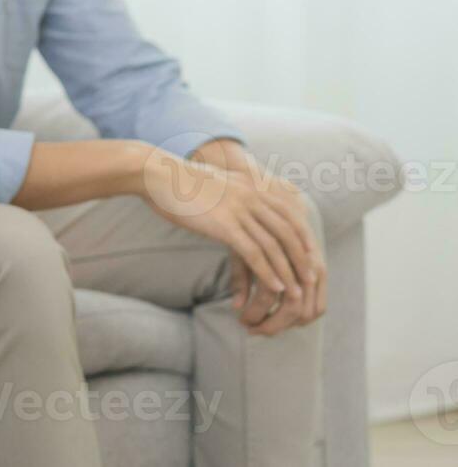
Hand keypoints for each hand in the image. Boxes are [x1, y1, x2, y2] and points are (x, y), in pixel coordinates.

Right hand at [190, 139, 326, 332]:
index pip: (290, 213)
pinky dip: (267, 272)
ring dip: (289, 271)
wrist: (156, 174)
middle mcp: (252, 195)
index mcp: (252, 185)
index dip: (303, 236)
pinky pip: (253, 252)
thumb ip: (234, 191)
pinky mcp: (224, 224)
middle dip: (303, 258)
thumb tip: (238, 201)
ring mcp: (239, 209)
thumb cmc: (180, 182)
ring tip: (296, 292)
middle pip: (289, 231)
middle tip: (311, 279)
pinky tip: (274, 287)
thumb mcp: (217, 182)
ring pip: (274, 245)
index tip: (311, 255)